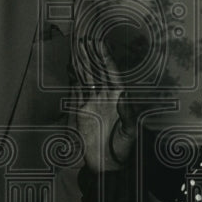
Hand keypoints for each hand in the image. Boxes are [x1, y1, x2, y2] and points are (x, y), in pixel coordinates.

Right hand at [73, 37, 136, 171]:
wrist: (108, 166)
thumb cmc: (124, 150)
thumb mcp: (130, 132)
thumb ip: (128, 114)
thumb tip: (124, 95)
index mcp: (118, 97)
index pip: (110, 72)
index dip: (104, 57)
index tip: (99, 42)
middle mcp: (105, 97)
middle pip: (96, 70)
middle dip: (90, 53)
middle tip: (83, 36)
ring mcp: (92, 103)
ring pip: (86, 77)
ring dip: (81, 62)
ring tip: (76, 46)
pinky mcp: (82, 112)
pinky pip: (77, 91)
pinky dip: (74, 78)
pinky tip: (72, 68)